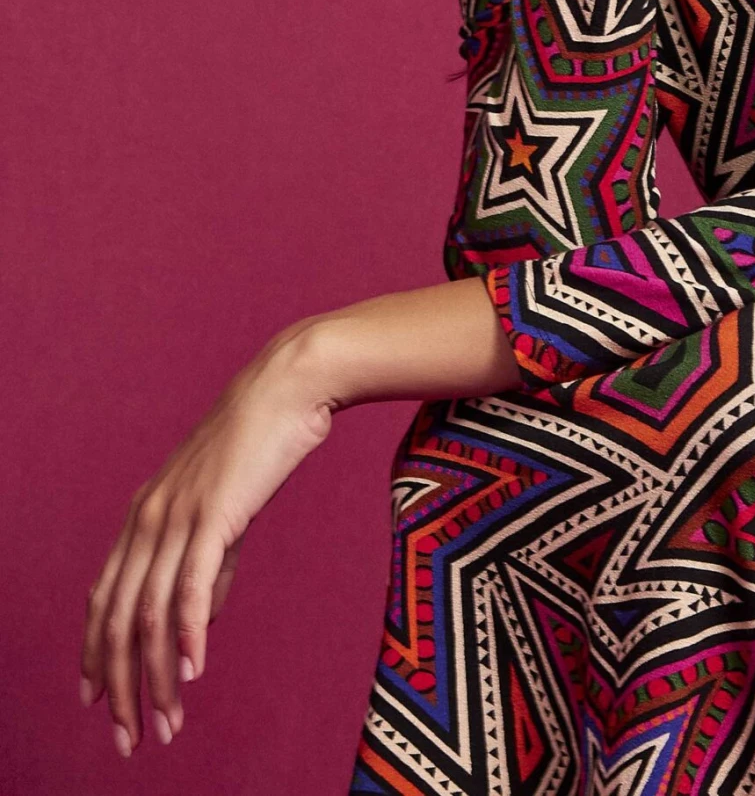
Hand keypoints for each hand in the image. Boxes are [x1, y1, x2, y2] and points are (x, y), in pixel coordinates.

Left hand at [81, 328, 332, 755]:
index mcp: (144, 515)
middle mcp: (148, 517)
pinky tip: (192, 671)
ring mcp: (177, 514)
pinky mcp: (213, 513)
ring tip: (167, 722)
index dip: (94, 655)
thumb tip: (197, 622)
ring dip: (154, 677)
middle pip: (116, 619)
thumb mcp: (224, 513)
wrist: (288, 387)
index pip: (102, 600)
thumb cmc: (260, 444)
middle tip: (129, 738)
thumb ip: (209, 566)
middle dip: (118, 686)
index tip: (97, 703)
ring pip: (148, 613)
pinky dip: (188, 634)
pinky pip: (192, 585)